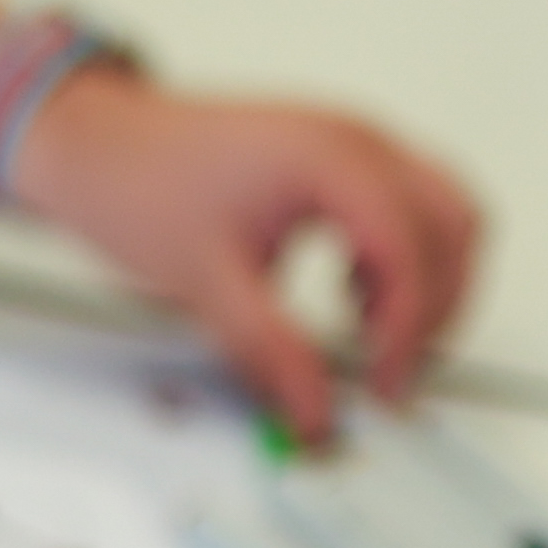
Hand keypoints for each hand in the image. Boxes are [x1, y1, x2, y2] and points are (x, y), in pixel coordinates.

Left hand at [12, 72, 488, 436]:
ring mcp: (352, 141)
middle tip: (397, 371)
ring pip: (442, 210)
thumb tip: (314, 409)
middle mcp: (356, 138)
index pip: (412, 251)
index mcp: (332, 158)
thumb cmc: (137, 182)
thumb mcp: (208, 283)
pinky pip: (407, 204)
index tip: (384, 384)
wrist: (94, 144)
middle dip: (439, 307)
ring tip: (378, 341)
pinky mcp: (336, 156)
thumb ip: (272, 353)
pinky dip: (402, 258)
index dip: (409, 330)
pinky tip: (355, 299)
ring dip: (430, 280)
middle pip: (453, 225)